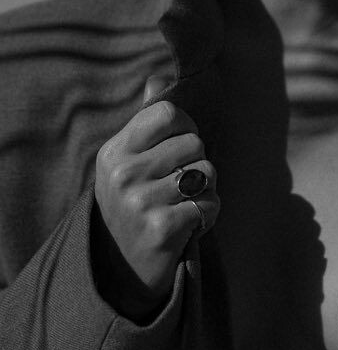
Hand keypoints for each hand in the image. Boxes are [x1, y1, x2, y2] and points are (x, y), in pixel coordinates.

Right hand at [93, 77, 219, 319]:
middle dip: (199, 164)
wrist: (120, 273)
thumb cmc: (133, 205)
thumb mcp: (128, 162)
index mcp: (115, 151)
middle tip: (181, 186)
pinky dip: (209, 216)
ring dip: (207, 192)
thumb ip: (146, 121)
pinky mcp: (160, 228)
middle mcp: (123, 173)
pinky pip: (210, 204)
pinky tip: (191, 225)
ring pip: (208, 173)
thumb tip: (157, 77)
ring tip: (185, 206)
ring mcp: (139, 201)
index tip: (181, 147)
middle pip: (195, 143)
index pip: (168, 113)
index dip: (187, 127)